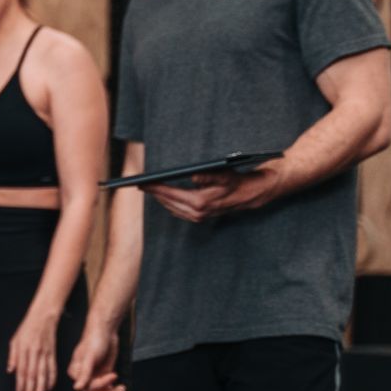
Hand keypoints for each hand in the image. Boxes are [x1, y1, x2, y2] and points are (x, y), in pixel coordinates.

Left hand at [6, 310, 60, 390]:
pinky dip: (52, 379)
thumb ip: (13, 356)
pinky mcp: (52, 353)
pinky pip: (52, 368)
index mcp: (23, 349)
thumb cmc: (27, 328)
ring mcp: (45, 353)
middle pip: (32, 374)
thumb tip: (10, 371)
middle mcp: (34, 352)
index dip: (20, 384)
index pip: (21, 370)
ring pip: (43, 373)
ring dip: (41, 387)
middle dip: (30, 389)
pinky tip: (50, 388)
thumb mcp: (15, 339)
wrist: (43, 316)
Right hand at [66, 326, 126, 390]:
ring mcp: (94, 376)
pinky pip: (107, 388)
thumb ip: (84, 373)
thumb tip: (77, 388)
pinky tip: (121, 388)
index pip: (87, 388)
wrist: (105, 331)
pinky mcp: (102, 375)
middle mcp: (84, 376)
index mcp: (76, 372)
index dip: (100, 385)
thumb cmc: (94, 340)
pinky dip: (114, 390)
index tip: (112, 375)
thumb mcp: (89, 357)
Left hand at [144, 164, 283, 223]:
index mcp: (200, 202)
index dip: (155, 188)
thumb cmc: (236, 181)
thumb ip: (209, 175)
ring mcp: (198, 216)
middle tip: (141, 184)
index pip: (170, 194)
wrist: (250, 194)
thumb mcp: (224, 174)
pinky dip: (169, 203)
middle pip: (168, 202)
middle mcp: (197, 212)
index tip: (142, 183)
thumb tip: (193, 176)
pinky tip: (163, 196)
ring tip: (149, 189)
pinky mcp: (200, 217)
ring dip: (160, 199)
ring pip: (172, 208)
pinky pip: (178, 211)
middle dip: (154, 193)